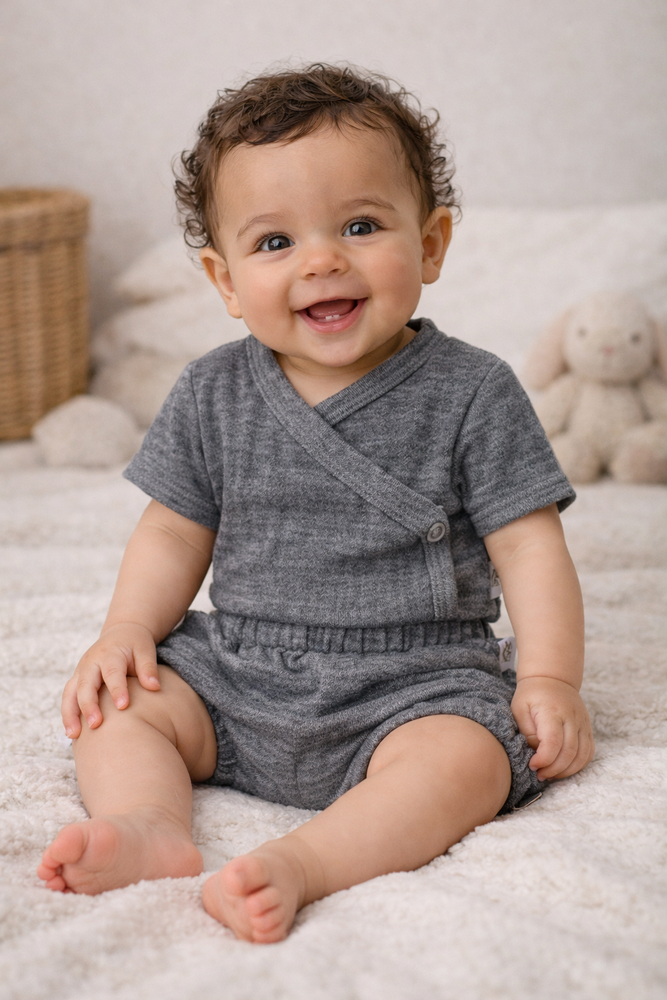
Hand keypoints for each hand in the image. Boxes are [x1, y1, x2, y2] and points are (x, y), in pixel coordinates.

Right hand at [61, 622, 160, 737]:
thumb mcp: (145, 650)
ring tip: (74, 735)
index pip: (112, 672)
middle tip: (96, 725)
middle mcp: (90, 663)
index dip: (116, 689)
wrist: (121, 634)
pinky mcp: (77, 681)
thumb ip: (148, 668)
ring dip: (70, 714)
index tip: (123, 706)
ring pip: (70, 693)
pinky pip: (68, 698)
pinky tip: (72, 734)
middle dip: (89, 705)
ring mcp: (81, 672)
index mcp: (110, 654)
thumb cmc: (135, 644)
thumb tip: (155, 687)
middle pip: (85, 684)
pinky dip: (68, 715)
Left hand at [511, 675, 594, 780]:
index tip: (532, 765)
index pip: (553, 742)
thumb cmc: (532, 695)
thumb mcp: (519, 708)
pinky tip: (563, 768)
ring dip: (566, 771)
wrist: (552, 679)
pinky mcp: (587, 729)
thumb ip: (526, 731)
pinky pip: (588, 752)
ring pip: (582, 756)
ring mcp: (583, 724)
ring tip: (549, 774)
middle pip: (569, 752)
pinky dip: (578, 765)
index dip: (544, 759)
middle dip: (553, 769)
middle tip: (539, 774)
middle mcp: (572, 718)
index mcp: (552, 711)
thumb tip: (536, 752)